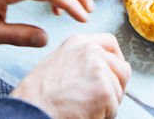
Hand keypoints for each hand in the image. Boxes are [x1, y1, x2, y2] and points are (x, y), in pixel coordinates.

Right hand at [11, 33, 130, 118]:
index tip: (115, 72)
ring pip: (118, 90)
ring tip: (85, 108)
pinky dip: (103, 116)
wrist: (31, 110)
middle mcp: (91, 51)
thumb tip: (102, 68)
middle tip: (102, 100)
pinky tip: (85, 114)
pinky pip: (113, 108)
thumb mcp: (58, 63)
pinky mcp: (104, 90)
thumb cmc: (38, 95)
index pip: (110, 42)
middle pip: (122, 68)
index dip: (117, 59)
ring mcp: (99, 69)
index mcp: (78, 42)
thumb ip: (80, 60)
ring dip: (107, 104)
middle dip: (116, 86)